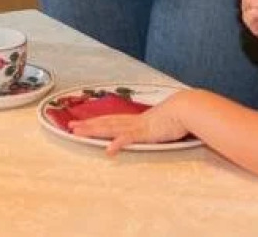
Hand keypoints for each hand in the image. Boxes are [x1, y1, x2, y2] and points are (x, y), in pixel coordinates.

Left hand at [73, 95, 190, 155]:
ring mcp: (137, 126)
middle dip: (87, 125)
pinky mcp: (146, 133)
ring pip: (110, 128)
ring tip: (78, 132)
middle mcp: (133, 121)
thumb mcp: (163, 122)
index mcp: (136, 120)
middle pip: (105, 122)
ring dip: (93, 130)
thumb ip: (155, 126)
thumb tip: (154, 128)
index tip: (83, 122)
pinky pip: (129, 139)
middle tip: (70, 126)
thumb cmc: (178, 116)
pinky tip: (108, 150)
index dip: (96, 121)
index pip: (112, 120)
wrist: (187, 108)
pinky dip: (118, 143)